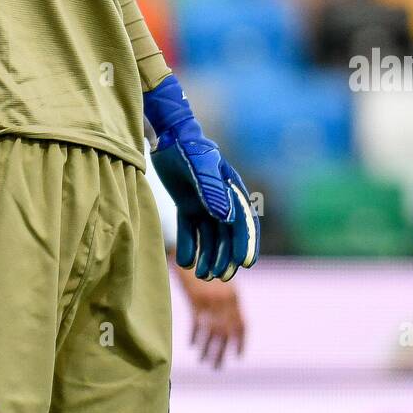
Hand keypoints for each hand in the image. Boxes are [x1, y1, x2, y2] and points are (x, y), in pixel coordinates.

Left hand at [146, 74, 259, 281]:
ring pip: (210, 237)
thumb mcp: (200, 168)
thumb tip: (226, 219)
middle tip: (219, 277)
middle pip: (228, 235)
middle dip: (226, 257)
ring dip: (208, 256)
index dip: (246, 243)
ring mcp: (204, 203)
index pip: (244, 222)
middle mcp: (221, 200)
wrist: (167, 135)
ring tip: (201, 275)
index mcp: (232, 190)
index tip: (245, 264)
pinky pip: (191, 231)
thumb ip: (212, 192)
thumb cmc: (188, 148)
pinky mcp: (187, 205)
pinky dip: (190, 246)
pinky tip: (184, 263)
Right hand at [178, 266, 245, 367]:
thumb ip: (228, 300)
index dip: (240, 342)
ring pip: (211, 332)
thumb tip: (232, 325)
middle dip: (221, 352)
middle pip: (226, 333)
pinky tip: (192, 344)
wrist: (189, 249)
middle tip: (217, 366)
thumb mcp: (222, 281)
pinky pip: (196, 323)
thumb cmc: (206, 267)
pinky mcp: (194, 299)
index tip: (238, 356)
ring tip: (203, 360)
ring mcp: (209, 299)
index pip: (241, 325)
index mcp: (234, 296)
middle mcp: (224, 299)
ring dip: (207, 349)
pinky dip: (194, 335)